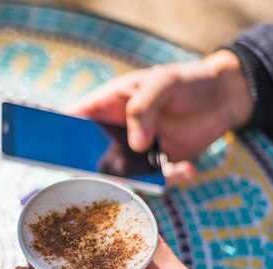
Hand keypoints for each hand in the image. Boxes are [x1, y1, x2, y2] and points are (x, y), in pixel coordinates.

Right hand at [69, 50, 252, 184]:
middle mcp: (113, 131)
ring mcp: (132, 151)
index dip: (54, 136)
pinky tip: (188, 169)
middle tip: (106, 176)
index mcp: (106, 105)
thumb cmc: (188, 81)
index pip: (71, 120)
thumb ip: (144, 108)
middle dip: (90, 172)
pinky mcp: (154, 166)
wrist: (225, 97)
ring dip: (135, 183)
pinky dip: (169, 181)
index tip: (47, 152)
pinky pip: (152, 183)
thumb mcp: (163, 83)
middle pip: (87, 157)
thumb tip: (135, 145)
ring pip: (118, 177)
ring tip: (163, 168)